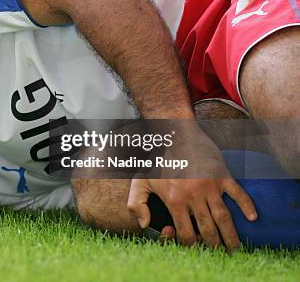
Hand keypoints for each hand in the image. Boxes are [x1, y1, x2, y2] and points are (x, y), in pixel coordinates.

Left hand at [127, 124, 257, 249]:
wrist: (175, 134)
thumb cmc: (157, 160)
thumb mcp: (139, 180)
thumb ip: (136, 204)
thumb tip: (145, 225)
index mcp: (174, 200)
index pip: (186, 233)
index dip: (189, 244)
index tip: (191, 245)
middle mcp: (193, 196)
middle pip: (207, 230)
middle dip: (212, 246)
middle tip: (216, 254)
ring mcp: (210, 187)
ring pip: (223, 218)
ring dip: (231, 236)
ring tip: (234, 248)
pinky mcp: (222, 176)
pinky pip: (238, 194)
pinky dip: (246, 206)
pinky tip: (252, 218)